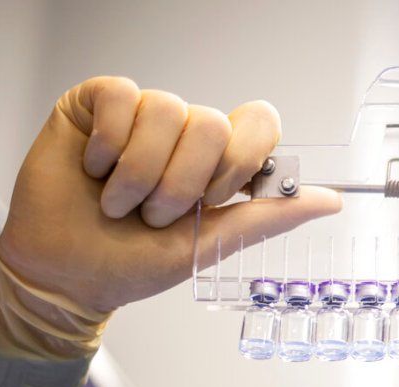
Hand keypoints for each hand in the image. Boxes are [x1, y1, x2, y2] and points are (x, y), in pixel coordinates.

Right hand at [0, 76, 340, 313]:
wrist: (68, 276)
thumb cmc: (135, 262)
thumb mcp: (210, 243)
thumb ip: (269, 216)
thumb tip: (330, 200)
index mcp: (218, 162)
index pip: (259, 121)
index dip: (242, 159)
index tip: (217, 197)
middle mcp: (186, 133)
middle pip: (212, 122)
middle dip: (183, 183)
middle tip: (156, 215)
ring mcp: (143, 116)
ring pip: (167, 110)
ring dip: (141, 173)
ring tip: (121, 203)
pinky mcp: (98, 104)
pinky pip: (122, 97)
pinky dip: (109, 146)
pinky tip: (95, 170)